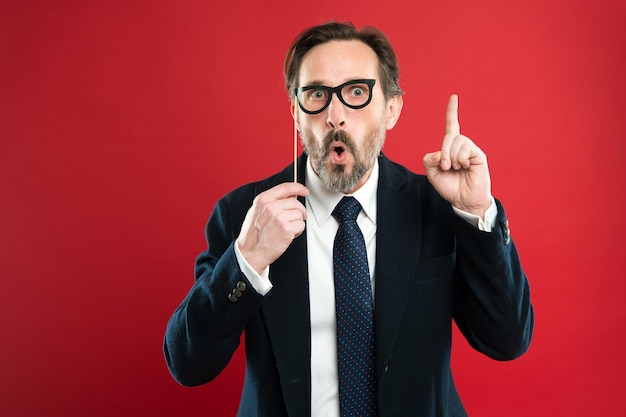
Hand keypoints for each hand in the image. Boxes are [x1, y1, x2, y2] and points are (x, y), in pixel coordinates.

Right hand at [237, 182, 308, 273]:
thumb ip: (270, 201)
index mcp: (263, 200)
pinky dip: (297, 231)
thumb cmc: (253, 235)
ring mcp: (279, 218)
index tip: (304, 190)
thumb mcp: (256, 211)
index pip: (285, 187)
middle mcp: (271, 207)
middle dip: (299, 211)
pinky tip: (287, 235)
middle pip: (296, 202)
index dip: (298, 188)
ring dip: (296, 223)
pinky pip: (301, 225)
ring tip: (285, 230)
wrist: (250, 253)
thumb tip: (288, 196)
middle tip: (294, 219)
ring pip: (299, 214)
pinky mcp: (287, 229)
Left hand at [423, 94, 491, 217]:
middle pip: (449, 136)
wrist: (464, 201)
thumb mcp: (432, 174)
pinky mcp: (478, 155)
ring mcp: (471, 149)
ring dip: (452, 157)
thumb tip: (438, 152)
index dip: (452, 112)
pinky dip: (461, 159)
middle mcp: (462, 145)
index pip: (452, 125)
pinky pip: (466, 149)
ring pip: (457, 142)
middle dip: (443, 152)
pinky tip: (465, 167)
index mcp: (450, 148)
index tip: (454, 97)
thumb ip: (428, 160)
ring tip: (456, 168)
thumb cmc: (450, 187)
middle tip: (445, 166)